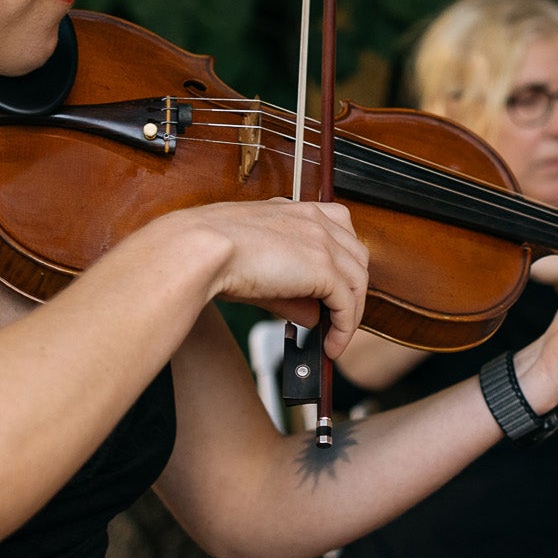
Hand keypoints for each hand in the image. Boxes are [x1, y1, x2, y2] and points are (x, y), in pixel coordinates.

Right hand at [159, 200, 367, 356]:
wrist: (199, 249)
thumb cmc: (210, 254)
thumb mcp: (257, 270)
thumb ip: (291, 293)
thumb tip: (313, 317)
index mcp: (294, 210)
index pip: (337, 230)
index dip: (341, 262)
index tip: (333, 288)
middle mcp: (313, 219)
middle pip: (356, 256)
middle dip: (351, 289)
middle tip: (336, 318)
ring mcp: (322, 241)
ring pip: (358, 281)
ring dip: (350, 314)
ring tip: (334, 340)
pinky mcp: (324, 267)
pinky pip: (348, 304)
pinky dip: (343, 329)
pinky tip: (330, 346)